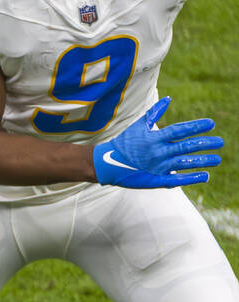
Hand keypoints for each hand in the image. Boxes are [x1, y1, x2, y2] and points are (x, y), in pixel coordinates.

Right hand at [93, 96, 222, 187]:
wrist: (104, 164)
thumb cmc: (122, 143)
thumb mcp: (137, 126)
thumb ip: (155, 113)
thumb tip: (168, 99)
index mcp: (154, 138)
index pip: (180, 130)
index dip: (197, 126)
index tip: (211, 124)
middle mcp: (158, 152)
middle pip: (187, 146)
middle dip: (205, 144)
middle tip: (220, 142)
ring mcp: (157, 167)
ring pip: (185, 162)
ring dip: (203, 161)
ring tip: (217, 159)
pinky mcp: (154, 179)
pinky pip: (176, 179)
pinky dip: (191, 178)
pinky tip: (205, 176)